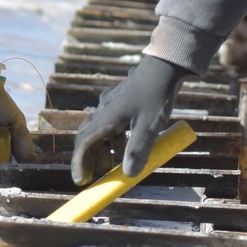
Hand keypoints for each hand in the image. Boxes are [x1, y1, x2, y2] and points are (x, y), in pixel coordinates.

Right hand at [71, 54, 189, 184]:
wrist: (166, 65)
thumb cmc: (156, 96)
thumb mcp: (149, 126)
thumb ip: (138, 151)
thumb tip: (128, 175)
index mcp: (106, 117)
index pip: (84, 143)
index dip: (80, 163)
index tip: (81, 180)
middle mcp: (104, 110)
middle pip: (89, 137)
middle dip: (90, 159)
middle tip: (96, 176)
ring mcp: (113, 104)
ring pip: (101, 130)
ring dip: (106, 150)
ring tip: (116, 164)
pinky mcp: (123, 100)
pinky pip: (112, 123)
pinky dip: (115, 138)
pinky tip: (128, 143)